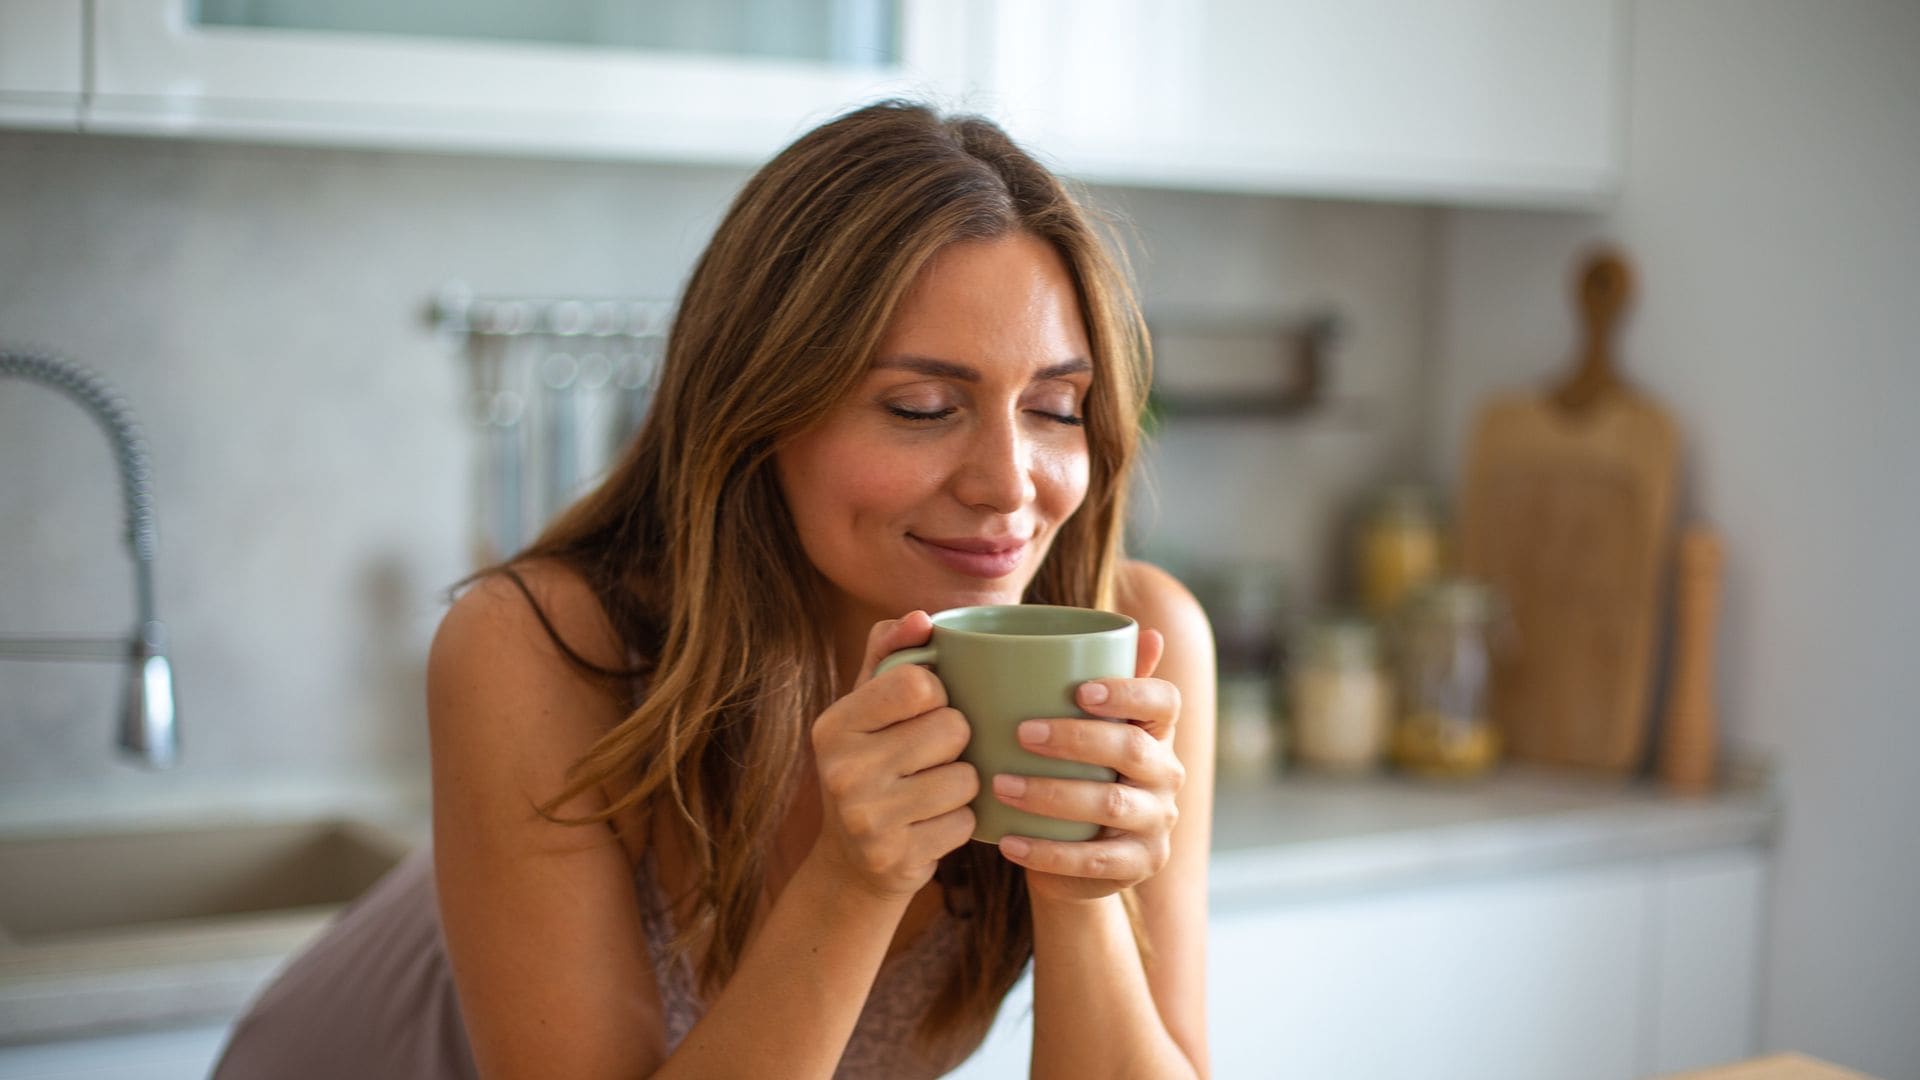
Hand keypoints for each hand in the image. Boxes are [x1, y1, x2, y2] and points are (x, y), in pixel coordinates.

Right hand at [807, 611, 979, 902]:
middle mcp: (842, 770)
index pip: (919, 683)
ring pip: (966, 778)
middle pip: (952, 728)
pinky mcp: (894, 858)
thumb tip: (921, 618)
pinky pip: (966, 823)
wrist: (851, 863)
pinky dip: (960, 822)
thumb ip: (891, 652)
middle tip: (931, 756)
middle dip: (956, 741)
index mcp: (834, 724)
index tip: (927, 708)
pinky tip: (932, 823)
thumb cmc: (873, 765)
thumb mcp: (869, 707)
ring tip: (934, 790)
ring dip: (963, 784)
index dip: (940, 692)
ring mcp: (865, 819)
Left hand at [991, 628, 1185, 903]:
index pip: (1165, 701)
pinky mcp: (1138, 865)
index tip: (1080, 690)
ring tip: (1001, 784)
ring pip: (1113, 805)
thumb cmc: (1068, 773)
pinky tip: (1008, 840)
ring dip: (1053, 793)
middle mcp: (1167, 774)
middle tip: (1021, 732)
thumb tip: (1129, 626)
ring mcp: (1157, 823)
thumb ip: (1089, 677)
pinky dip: (1048, 852)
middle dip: (1076, 739)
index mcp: (1156, 731)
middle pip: (1133, 751)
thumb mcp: (1077, 727)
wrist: (1070, 857)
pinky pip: (1096, 861)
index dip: (1130, 692)